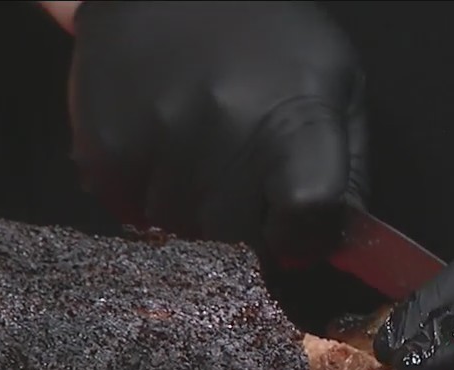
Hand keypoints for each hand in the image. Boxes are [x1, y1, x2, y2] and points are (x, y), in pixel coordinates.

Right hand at [67, 1, 366, 265]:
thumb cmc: (271, 38)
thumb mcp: (337, 85)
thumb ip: (347, 171)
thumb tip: (331, 246)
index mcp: (298, 115)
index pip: (307, 213)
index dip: (303, 236)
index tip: (294, 227)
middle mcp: (228, 126)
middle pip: (237, 234)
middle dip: (243, 217)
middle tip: (241, 166)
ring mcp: (162, 136)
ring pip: (181, 227)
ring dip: (191, 205)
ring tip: (197, 147)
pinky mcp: (106, 143)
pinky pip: (129, 209)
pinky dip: (143, 191)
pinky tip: (159, 145)